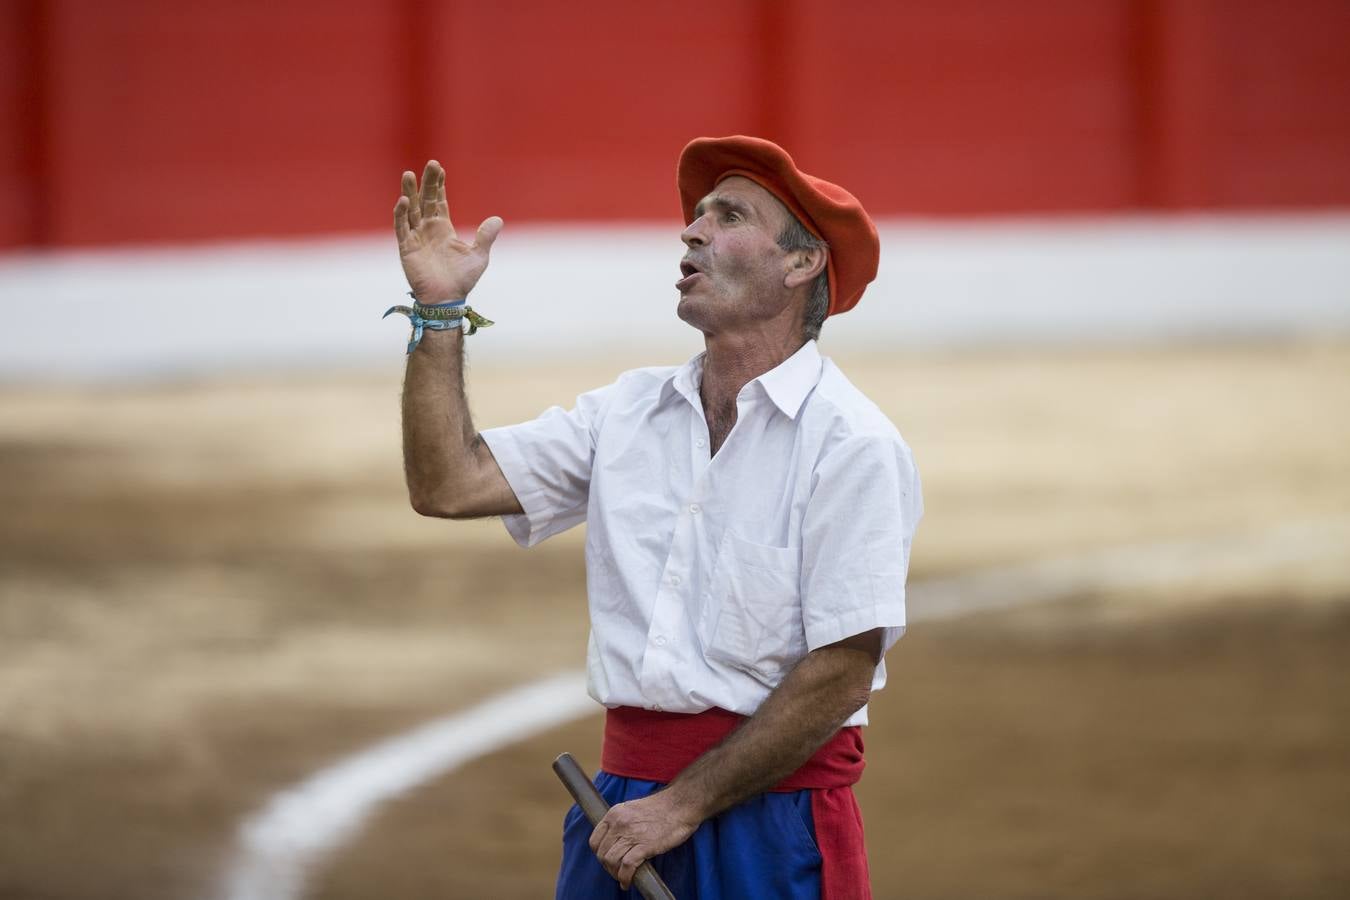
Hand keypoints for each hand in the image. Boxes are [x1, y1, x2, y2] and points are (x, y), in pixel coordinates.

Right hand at [393, 160, 502, 302]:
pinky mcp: (406, 248)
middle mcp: (428, 230)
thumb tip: (498, 219)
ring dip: (409, 192)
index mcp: (443, 229)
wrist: (447, 299)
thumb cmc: (462, 280)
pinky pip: (401, 228)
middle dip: (427, 182)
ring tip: (408, 174)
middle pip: (425, 200)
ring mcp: (416, 237)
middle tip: (430, 164)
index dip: (438, 185)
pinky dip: (401, 214)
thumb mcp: (479, 256)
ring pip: (410, 210)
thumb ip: (485, 236)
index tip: (439, 168)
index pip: (439, 201)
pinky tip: (403, 200)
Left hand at [588, 790, 700, 889]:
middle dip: (608, 866)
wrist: (681, 804)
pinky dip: (625, 878)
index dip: (600, 854)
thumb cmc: (662, 807)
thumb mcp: (633, 809)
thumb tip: (616, 841)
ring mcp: (631, 834)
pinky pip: (627, 867)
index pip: (595, 840)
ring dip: (615, 874)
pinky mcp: (645, 846)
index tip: (607, 859)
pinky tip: (628, 882)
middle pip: (602, 853)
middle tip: (617, 871)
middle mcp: (619, 823)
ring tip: (623, 877)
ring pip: (611, 861)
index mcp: (614, 813)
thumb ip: (622, 822)